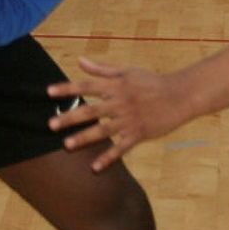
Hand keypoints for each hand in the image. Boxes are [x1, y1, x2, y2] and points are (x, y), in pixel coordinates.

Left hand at [46, 58, 193, 171]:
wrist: (180, 95)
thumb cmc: (152, 82)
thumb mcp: (128, 71)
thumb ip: (102, 69)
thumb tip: (80, 61)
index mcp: (116, 85)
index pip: (87, 86)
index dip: (68, 88)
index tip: (49, 92)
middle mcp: (120, 102)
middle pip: (91, 110)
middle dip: (70, 117)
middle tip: (51, 124)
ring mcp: (129, 119)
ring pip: (103, 130)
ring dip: (84, 138)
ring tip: (67, 145)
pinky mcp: (139, 134)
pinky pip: (121, 148)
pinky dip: (108, 158)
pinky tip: (95, 168)